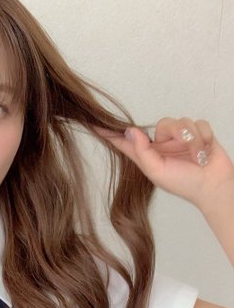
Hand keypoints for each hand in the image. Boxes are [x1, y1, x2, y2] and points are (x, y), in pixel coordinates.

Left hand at [94, 118, 233, 210]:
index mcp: (147, 155)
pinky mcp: (197, 133)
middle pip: (161, 124)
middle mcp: (162, 144)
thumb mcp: (157, 171)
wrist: (213, 185)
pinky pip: (198, 123)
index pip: (125, 141)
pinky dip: (203, 137)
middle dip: (174, 133)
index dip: (110, 133)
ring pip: (181, 122)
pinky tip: (204, 151)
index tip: (93, 124)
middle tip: (183, 145)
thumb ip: (142, 152)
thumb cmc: (184, 183)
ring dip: (192, 139)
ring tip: (198, 156)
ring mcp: (180, 138)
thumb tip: (130, 131)